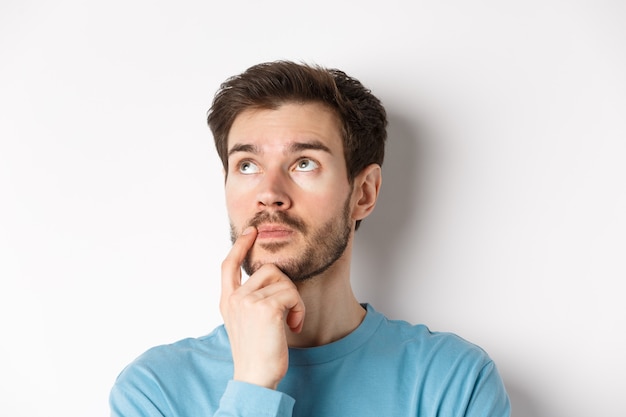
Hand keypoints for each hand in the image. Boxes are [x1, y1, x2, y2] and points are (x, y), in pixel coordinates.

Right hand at [220, 226, 305, 389]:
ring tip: (290, 322)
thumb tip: (270, 278)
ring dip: (294, 301)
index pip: (228, 265)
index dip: (240, 246)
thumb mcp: (245, 323)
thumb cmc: (256, 354)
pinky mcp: (265, 308)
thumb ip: (250, 300)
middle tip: (288, 312)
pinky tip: (293, 326)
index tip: (251, 232)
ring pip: (283, 281)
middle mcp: (234, 299)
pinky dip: (299, 310)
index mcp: (227, 301)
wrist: (255, 378)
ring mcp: (248, 301)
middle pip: (269, 270)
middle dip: (285, 288)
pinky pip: (292, 294)